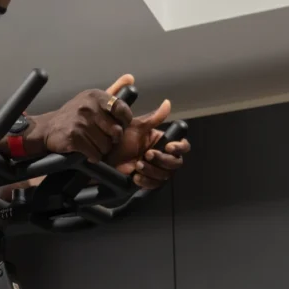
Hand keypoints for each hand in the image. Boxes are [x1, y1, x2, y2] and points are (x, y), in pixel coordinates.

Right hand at [26, 88, 133, 162]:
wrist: (48, 128)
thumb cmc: (74, 115)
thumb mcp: (91, 99)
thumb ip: (113, 89)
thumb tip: (131, 78)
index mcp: (96, 96)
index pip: (122, 110)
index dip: (124, 122)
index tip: (118, 126)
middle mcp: (88, 107)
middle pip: (116, 132)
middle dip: (112, 140)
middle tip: (103, 138)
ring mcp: (80, 123)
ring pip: (106, 146)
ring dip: (101, 150)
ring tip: (92, 144)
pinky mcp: (74, 138)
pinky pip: (95, 154)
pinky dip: (93, 157)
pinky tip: (87, 152)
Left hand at [102, 75, 189, 189]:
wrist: (105, 156)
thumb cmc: (120, 139)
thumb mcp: (137, 127)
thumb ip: (154, 118)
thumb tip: (168, 103)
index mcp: (163, 142)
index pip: (183, 146)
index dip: (179, 147)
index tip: (168, 147)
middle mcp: (163, 156)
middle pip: (176, 163)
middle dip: (162, 160)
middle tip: (146, 155)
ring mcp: (156, 170)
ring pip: (165, 175)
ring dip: (152, 170)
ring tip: (137, 165)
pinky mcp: (148, 181)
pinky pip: (155, 185)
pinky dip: (146, 181)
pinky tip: (135, 176)